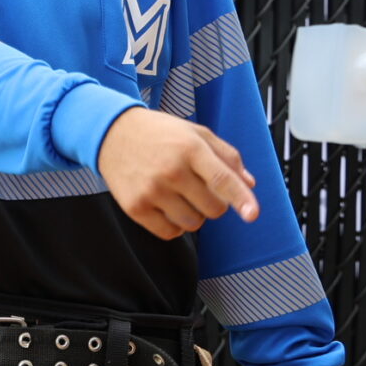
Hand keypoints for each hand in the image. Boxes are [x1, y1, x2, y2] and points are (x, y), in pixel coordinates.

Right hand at [96, 107, 257, 239]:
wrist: (113, 133)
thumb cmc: (160, 133)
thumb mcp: (196, 133)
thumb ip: (227, 156)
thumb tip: (249, 184)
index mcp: (190, 148)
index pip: (222, 179)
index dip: (240, 199)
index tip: (252, 215)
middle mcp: (171, 170)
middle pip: (213, 208)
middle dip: (215, 203)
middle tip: (200, 189)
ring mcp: (152, 190)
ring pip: (194, 223)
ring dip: (195, 215)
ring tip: (181, 196)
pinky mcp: (135, 207)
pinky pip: (170, 232)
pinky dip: (175, 225)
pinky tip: (167, 206)